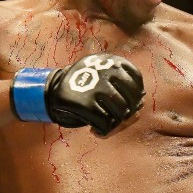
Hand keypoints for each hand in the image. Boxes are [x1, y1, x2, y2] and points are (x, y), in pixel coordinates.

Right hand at [10, 54, 144, 134]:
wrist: (51, 91)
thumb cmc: (84, 87)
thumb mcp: (103, 76)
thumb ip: (121, 86)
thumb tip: (141, 105)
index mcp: (111, 62)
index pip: (136, 80)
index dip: (136, 96)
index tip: (129, 104)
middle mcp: (105, 71)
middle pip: (131, 100)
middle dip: (126, 113)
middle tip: (115, 118)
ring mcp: (95, 87)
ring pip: (120, 112)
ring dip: (115, 123)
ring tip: (104, 123)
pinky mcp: (85, 103)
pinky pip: (106, 123)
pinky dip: (103, 131)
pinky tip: (95, 130)